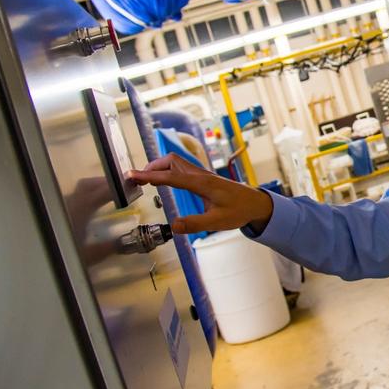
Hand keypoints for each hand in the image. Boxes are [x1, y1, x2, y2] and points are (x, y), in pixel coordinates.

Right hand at [126, 153, 273, 234]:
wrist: (256, 204)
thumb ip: (195, 224)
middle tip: (137, 180)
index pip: (171, 176)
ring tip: (145, 180)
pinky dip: (168, 171)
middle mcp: (201, 175)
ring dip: (159, 168)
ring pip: (176, 162)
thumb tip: (173, 226)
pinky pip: (181, 168)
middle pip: (171, 161)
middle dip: (152, 167)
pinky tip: (163, 180)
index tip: (132, 175)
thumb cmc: (240, 211)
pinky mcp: (203, 178)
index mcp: (202, 184)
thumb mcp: (217, 222)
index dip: (150, 176)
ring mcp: (202, 174)